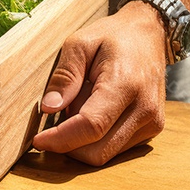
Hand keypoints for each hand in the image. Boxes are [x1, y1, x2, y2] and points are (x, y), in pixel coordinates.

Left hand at [31, 2, 167, 165]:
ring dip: (83, 139)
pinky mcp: (152, 130)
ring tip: (83, 102)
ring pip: (105, 154)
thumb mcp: (80, 43)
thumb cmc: (112, 36)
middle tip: (60, 111)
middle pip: (97, 151)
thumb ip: (65, 76)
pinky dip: (98, 137)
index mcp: (126, 84)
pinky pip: (116, 149)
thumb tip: (49, 108)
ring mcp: (152, 123)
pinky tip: (97, 109)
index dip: (61, 139)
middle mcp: (144, 109)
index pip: (91, 126)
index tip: (37, 141)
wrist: (149, 34)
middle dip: (69, 142)